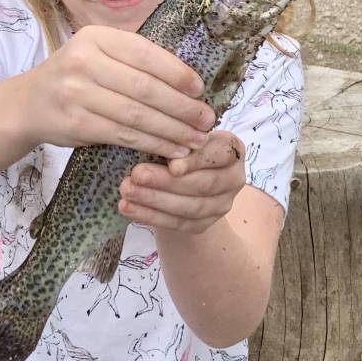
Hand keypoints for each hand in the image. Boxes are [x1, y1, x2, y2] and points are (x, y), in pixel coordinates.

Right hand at [23, 25, 215, 158]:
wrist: (30, 104)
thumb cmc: (76, 78)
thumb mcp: (99, 55)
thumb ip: (134, 62)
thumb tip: (189, 83)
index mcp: (96, 37)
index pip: (146, 54)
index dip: (177, 73)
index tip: (200, 90)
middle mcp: (84, 61)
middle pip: (145, 88)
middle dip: (182, 107)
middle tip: (207, 120)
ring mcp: (77, 93)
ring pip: (137, 115)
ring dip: (172, 130)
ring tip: (196, 139)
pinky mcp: (76, 124)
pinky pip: (124, 135)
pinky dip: (153, 144)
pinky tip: (172, 149)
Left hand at [118, 131, 245, 233]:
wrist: (184, 179)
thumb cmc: (181, 146)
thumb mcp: (183, 136)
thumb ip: (176, 137)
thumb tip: (155, 136)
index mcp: (232, 149)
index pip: (220, 155)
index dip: (196, 161)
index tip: (170, 164)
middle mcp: (234, 178)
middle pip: (203, 184)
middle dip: (167, 181)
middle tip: (136, 175)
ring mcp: (222, 205)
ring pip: (191, 208)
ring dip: (155, 201)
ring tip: (127, 192)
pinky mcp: (204, 225)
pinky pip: (178, 224)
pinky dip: (151, 216)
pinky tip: (129, 208)